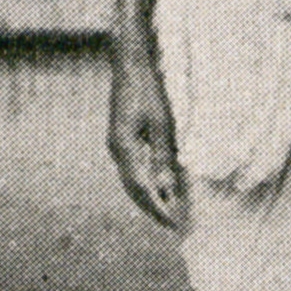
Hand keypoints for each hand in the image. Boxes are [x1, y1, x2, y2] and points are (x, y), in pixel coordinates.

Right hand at [108, 56, 186, 230]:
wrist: (131, 66)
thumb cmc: (150, 90)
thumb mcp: (162, 124)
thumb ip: (163, 156)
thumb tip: (166, 188)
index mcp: (124, 148)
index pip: (141, 189)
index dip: (158, 208)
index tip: (174, 223)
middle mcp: (116, 150)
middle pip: (132, 189)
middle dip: (152, 208)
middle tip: (172, 225)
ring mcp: (116, 144)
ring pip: (131, 181)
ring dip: (148, 197)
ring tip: (167, 212)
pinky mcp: (122, 139)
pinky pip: (132, 169)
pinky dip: (146, 182)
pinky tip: (159, 188)